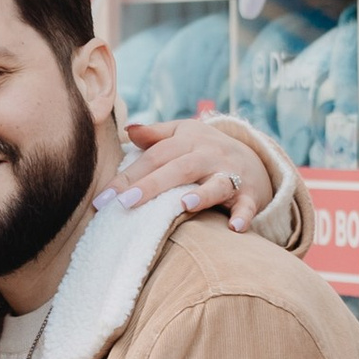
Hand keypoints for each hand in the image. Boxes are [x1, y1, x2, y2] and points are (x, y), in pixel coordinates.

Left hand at [113, 111, 282, 232]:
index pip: (153, 158)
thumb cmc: (206, 149)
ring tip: (185, 205)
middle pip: (177, 169)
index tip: (102, 198)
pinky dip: (243, 216)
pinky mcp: (250, 194)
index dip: (127, 176)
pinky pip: (247, 205)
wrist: (256, 157)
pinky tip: (235, 228)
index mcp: (188, 141)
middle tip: (123, 204)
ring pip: (216, 183)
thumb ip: (156, 134)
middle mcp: (209, 155)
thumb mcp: (183, 134)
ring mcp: (231, 174)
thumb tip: (127, 130)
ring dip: (203, 194)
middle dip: (150, 186)